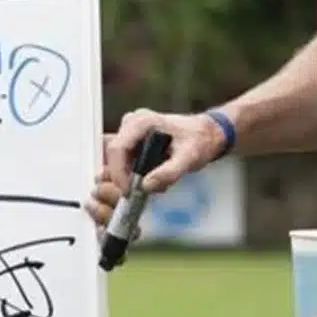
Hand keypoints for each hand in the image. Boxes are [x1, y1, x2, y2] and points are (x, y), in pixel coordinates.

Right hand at [83, 108, 227, 230]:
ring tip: (149, 186)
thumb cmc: (198, 140)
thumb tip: (146, 186)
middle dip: (122, 179)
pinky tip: (147, 181)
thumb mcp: (189, 158)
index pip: (117, 149)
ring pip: (115, 162)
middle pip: (112, 157)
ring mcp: (129, 134)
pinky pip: (122, 163)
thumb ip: (169, 172)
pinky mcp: (131, 144)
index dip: (118, 173)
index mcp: (142, 122)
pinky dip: (131, 176)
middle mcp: (131, 124)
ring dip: (128, 179)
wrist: (205, 134)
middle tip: (138, 194)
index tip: (128, 192)